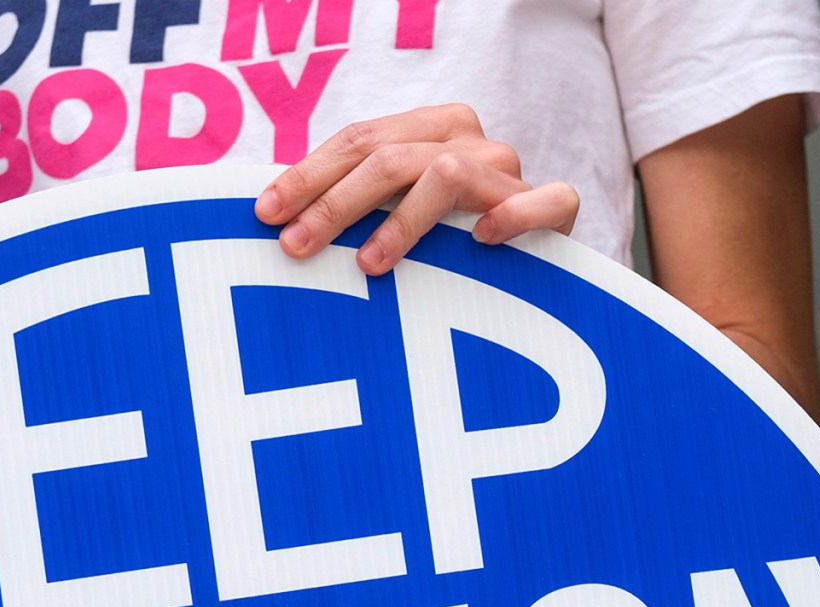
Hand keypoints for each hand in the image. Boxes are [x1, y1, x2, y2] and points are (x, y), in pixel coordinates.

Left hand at [255, 104, 579, 274]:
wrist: (523, 259)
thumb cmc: (436, 238)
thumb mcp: (386, 210)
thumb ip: (344, 203)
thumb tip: (266, 218)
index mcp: (427, 129)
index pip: (359, 141)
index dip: (308, 175)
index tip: (266, 213)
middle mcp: (469, 142)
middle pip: (391, 159)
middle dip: (334, 202)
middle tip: (295, 246)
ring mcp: (510, 173)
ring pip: (447, 174)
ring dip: (400, 221)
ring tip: (366, 264)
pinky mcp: (553, 209)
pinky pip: (547, 200)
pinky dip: (514, 216)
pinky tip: (482, 239)